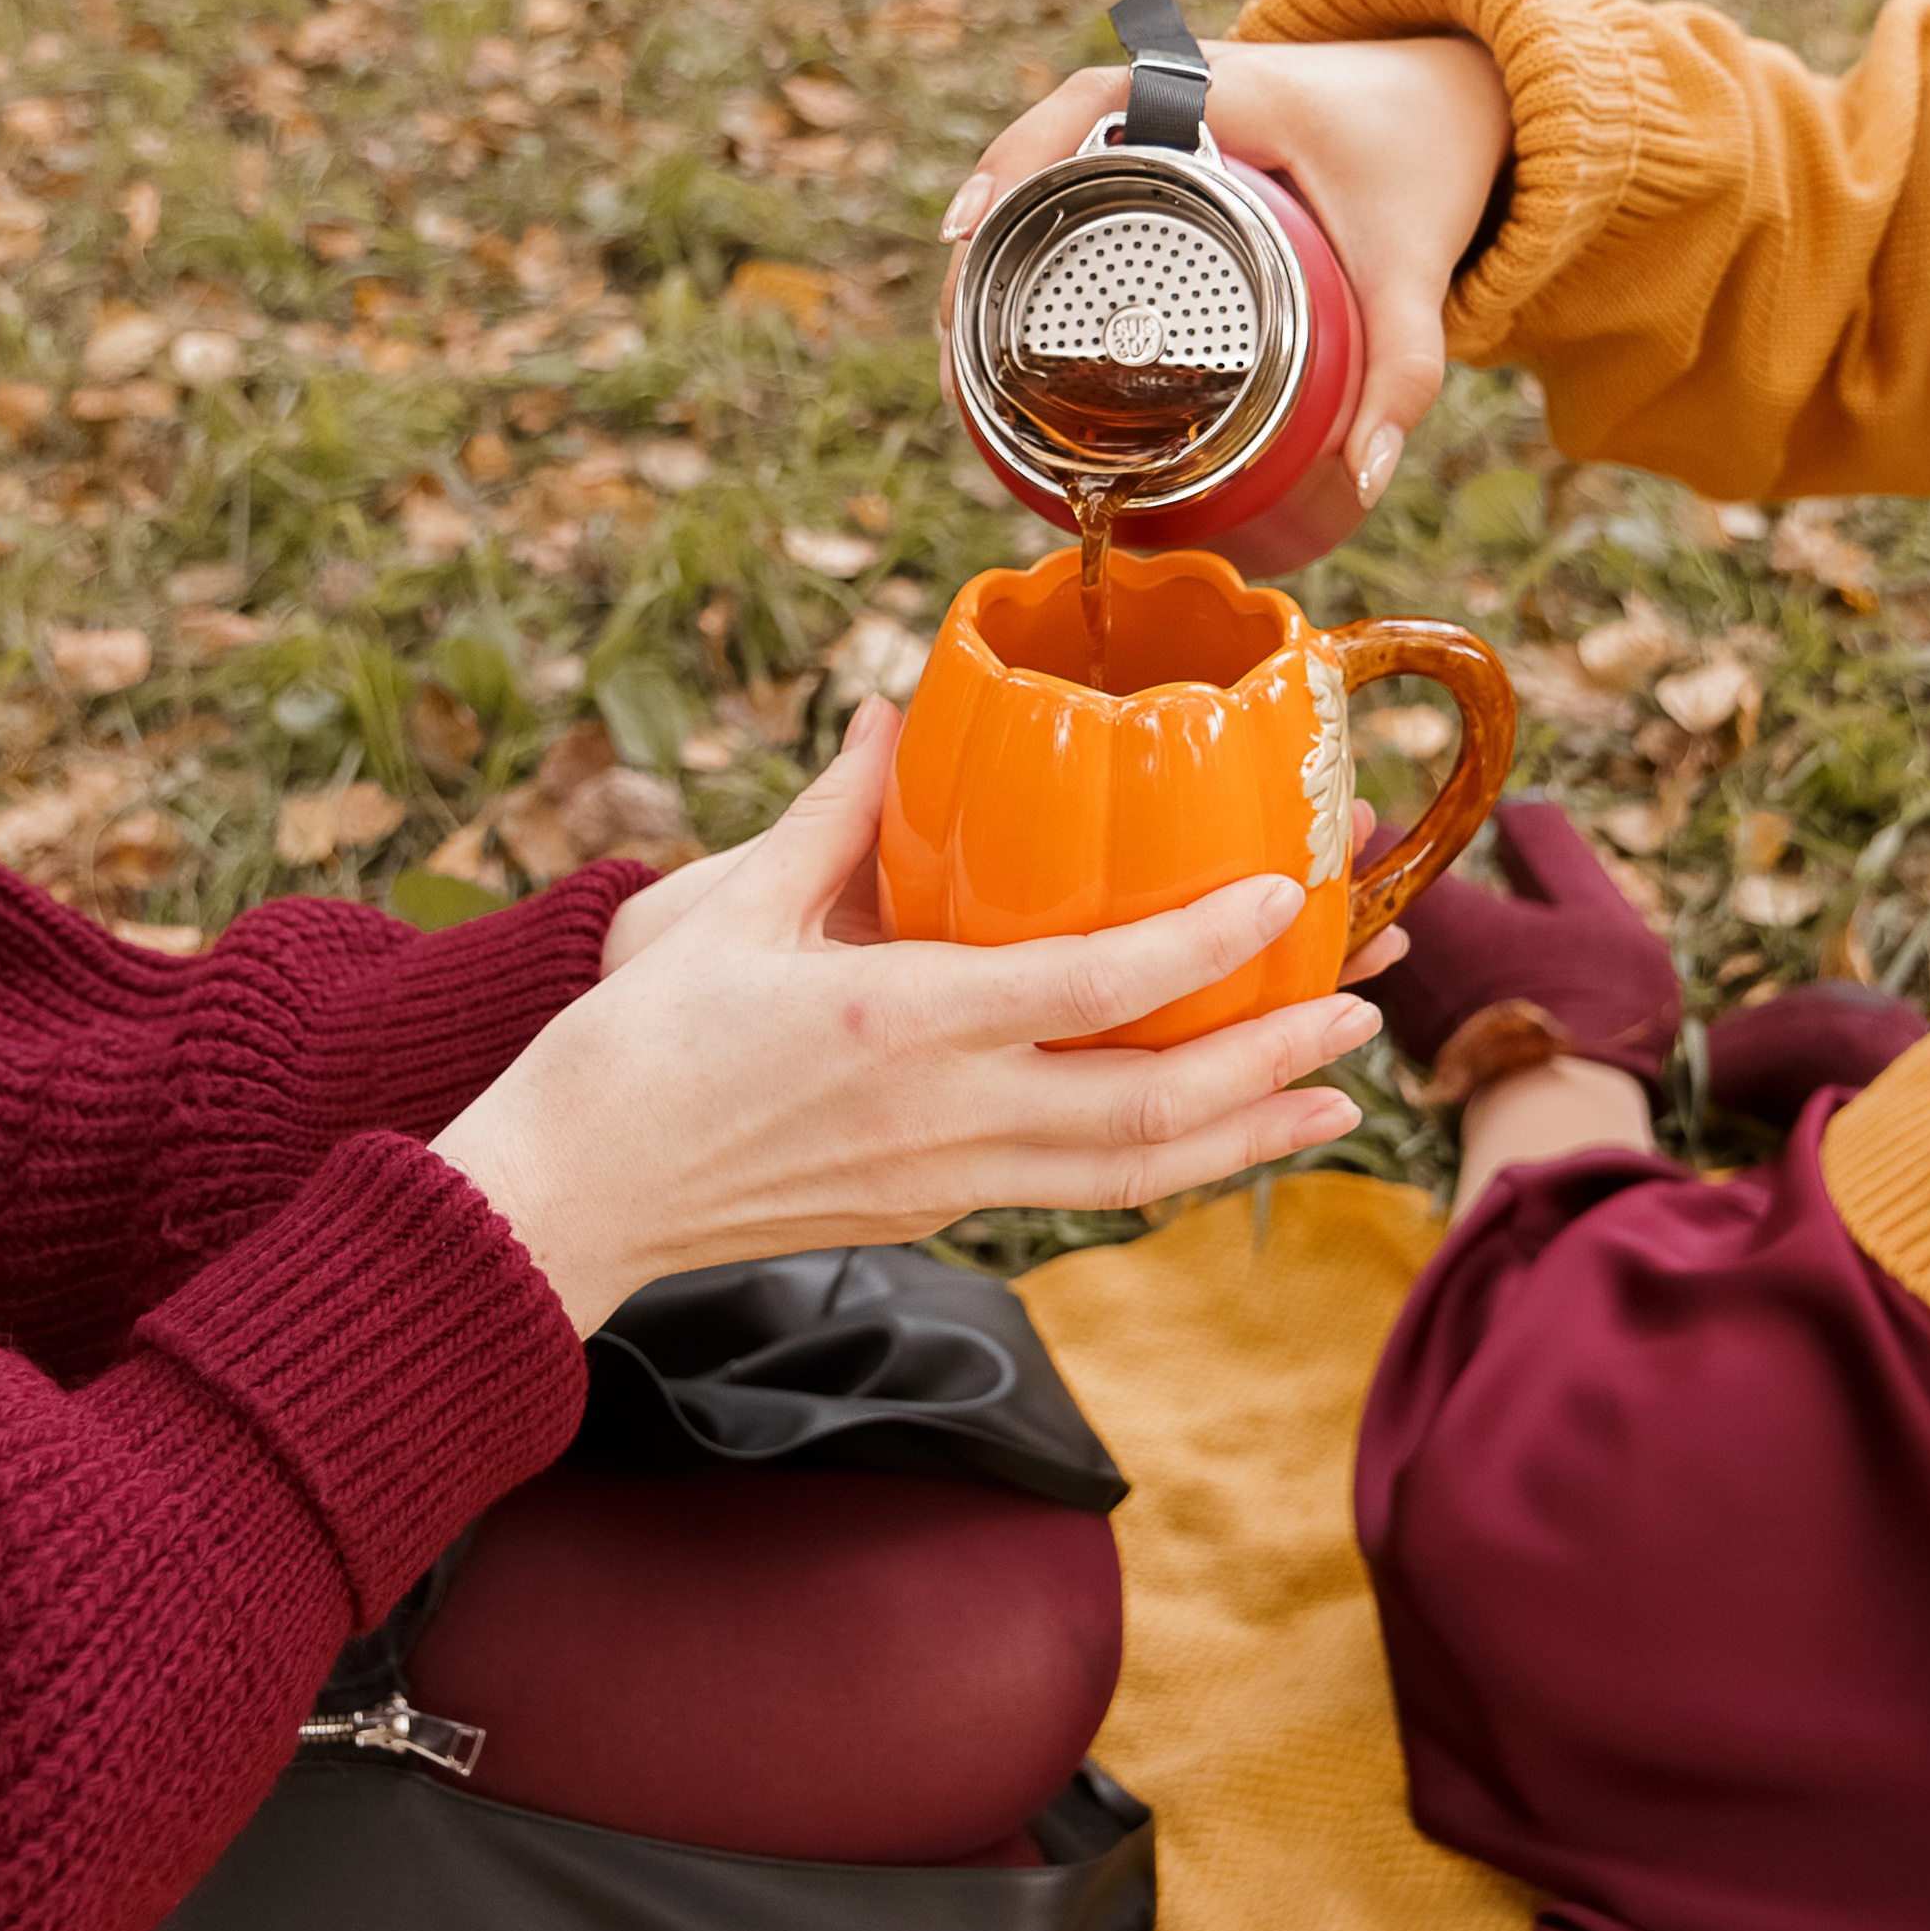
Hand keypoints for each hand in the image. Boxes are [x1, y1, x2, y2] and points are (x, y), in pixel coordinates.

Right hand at [436, 699, 1379, 1333]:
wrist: (569, 1196)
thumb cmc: (635, 1046)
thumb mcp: (727, 907)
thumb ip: (832, 815)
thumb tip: (888, 715)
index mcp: (901, 1021)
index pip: (1092, 987)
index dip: (1201, 945)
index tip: (1281, 900)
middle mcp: (944, 1115)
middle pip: (1150, 1107)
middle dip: (1270, 1063)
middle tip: (1360, 1016)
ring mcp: (945, 1180)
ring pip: (1132, 1173)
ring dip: (1245, 1134)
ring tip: (1332, 1099)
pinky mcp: (933, 1215)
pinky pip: (1077, 1191)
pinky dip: (1163, 1163)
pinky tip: (1213, 1134)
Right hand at [938, 33, 1511, 513]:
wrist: (1455, 100)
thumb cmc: (1423, 162)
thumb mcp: (1413, 263)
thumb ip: (1405, 367)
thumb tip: (1363, 478)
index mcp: (1226, 88)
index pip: (1088, 105)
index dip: (1015, 163)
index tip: (965, 232)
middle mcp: (1180, 87)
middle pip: (1042, 145)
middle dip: (986, 235)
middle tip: (954, 334)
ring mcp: (1166, 112)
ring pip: (1049, 167)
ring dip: (999, 242)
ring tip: (960, 340)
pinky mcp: (1168, 146)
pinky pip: (1077, 180)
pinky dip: (1036, 237)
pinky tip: (997, 308)